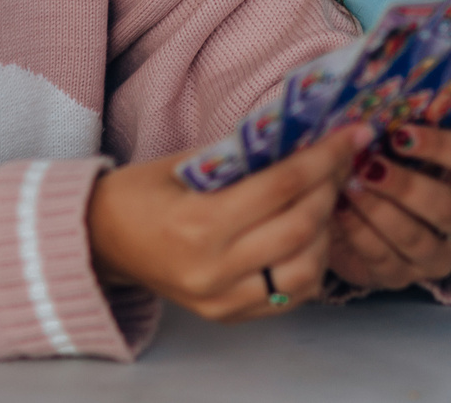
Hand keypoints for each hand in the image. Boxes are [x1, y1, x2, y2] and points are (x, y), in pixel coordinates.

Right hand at [88, 130, 358, 320]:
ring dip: (327, 230)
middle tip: (344, 159)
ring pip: (305, 270)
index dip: (323, 157)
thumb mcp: (186, 162)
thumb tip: (305, 134)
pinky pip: (290, 296)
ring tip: (327, 198)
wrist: (101, 242)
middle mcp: (213, 269)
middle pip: (300, 227)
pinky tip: (312, 235)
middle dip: (331, 187)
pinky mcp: (228, 316)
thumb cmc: (142, 192)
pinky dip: (312, 263)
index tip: (350, 135)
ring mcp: (222, 299)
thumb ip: (243, 155)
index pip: (281, 186)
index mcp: (198, 223)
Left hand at [328, 125, 450, 291]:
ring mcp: (438, 258)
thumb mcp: (411, 145)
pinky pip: (383, 259)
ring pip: (415, 239)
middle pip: (447, 208)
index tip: (400, 133)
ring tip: (348, 186)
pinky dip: (358, 233)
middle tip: (369, 165)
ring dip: (378, 211)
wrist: (385, 220)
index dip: (440, 145)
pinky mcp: (404, 278)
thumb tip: (420, 99)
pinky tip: (337, 210)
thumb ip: (415, 122)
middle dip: (405, 186)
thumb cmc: (403, 168)